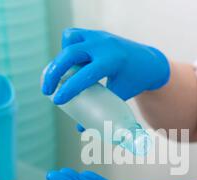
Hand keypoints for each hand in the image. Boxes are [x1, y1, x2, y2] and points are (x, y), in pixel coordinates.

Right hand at [42, 28, 169, 104]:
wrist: (149, 62)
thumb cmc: (134, 82)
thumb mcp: (120, 96)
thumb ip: (101, 110)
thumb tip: (80, 128)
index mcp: (112, 61)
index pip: (85, 75)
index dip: (69, 88)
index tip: (57, 100)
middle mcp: (103, 45)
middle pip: (70, 55)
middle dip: (55, 73)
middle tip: (46, 91)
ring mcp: (98, 36)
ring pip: (69, 41)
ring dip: (61, 58)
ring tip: (59, 76)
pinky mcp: (93, 33)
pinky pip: (72, 36)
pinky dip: (66, 47)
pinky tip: (68, 62)